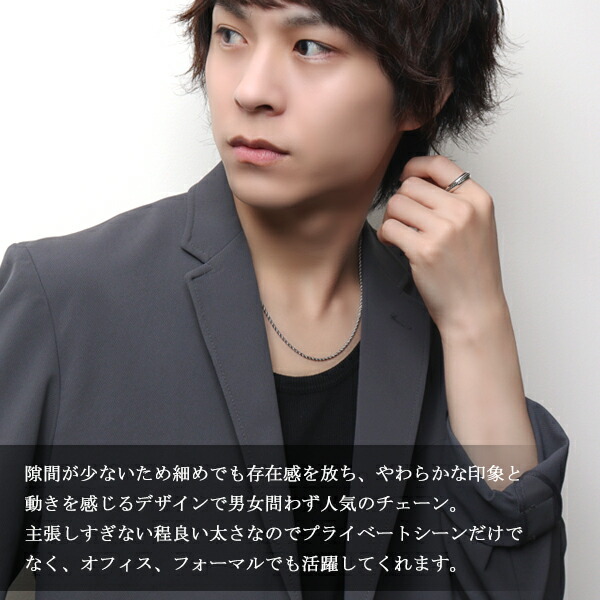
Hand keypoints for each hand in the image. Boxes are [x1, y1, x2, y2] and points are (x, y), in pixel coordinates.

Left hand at [377, 155, 507, 337]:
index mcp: (478, 200)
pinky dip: (386, 235)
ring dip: (391, 218)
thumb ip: (454, 200)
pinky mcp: (424, 250)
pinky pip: (389, 227)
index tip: (405, 178)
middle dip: (400, 202)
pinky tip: (394, 245)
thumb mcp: (477, 225)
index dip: (415, 167)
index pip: (439, 164)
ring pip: (397, 204)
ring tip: (399, 234)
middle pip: (411, 185)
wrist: (475, 309)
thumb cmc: (472, 270)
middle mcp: (463, 211)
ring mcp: (444, 230)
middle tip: (402, 220)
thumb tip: (417, 178)